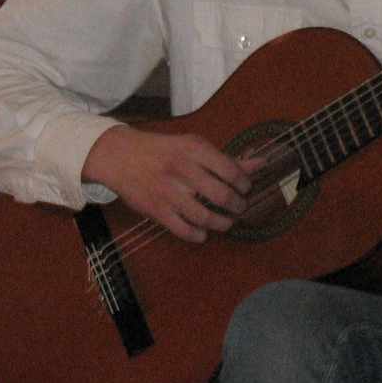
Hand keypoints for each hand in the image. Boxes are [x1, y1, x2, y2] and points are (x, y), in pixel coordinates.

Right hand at [81, 126, 255, 243]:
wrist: (119, 156)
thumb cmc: (162, 150)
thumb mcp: (193, 146)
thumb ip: (227, 160)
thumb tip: (261, 164)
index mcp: (193, 149)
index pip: (232, 171)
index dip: (244, 185)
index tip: (244, 188)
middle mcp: (181, 169)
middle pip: (222, 196)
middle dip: (237, 206)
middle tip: (239, 207)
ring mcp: (168, 192)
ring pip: (205, 217)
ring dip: (222, 224)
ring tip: (226, 222)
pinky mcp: (156, 210)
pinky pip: (184, 230)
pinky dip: (199, 235)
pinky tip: (203, 232)